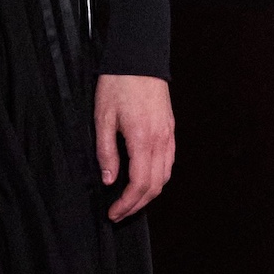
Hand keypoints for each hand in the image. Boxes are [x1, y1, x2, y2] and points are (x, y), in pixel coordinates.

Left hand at [95, 75, 174, 221]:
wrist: (139, 59)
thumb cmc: (118, 85)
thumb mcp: (102, 118)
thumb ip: (106, 152)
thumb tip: (109, 180)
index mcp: (142, 140)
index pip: (138, 184)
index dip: (127, 204)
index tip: (113, 213)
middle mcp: (160, 141)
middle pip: (155, 186)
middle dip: (137, 205)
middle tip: (119, 214)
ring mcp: (169, 135)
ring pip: (165, 176)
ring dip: (149, 194)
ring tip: (131, 202)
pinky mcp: (170, 130)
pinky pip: (169, 162)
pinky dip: (159, 178)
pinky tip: (145, 181)